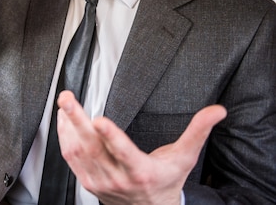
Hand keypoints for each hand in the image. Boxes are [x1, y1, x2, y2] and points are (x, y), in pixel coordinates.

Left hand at [56, 91, 226, 204]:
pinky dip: (64, 137)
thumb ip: (197, 131)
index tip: (99, 119)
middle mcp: (117, 178)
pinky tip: (63, 120)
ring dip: (67, 126)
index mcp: (141, 170)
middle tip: (68, 99)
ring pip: (77, 152)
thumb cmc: (166, 180)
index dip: (110, 136)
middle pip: (92, 147)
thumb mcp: (185, 157)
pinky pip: (70, 158)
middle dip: (77, 120)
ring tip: (64, 103)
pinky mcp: (88, 181)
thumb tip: (216, 111)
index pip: (123, 152)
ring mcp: (100, 181)